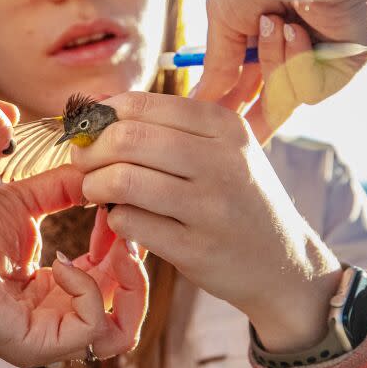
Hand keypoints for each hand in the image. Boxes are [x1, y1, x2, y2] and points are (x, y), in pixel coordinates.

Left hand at [0, 166, 147, 366]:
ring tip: (113, 248)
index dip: (125, 246)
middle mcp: (57, 315)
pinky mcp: (35, 343)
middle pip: (127, 311)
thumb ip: (64, 189)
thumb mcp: (25, 202)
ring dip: (127, 284)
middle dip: (133, 264)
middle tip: (124, 228)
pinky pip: (89, 328)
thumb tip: (99, 174)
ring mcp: (48, 335)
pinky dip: (88, 290)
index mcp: (56, 288)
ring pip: (120, 332)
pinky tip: (62, 262)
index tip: (117, 210)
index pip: (114, 281)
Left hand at [72, 91, 341, 352]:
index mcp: (224, 125)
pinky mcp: (196, 249)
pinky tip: (123, 218)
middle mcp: (222, 161)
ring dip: (93, 186)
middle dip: (89, 150)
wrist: (283, 263)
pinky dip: (113, 219)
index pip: (140, 104)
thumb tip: (95, 106)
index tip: (88, 131)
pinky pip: (129, 223)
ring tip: (96, 191)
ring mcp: (210, 207)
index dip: (100, 116)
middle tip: (83, 162)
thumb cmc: (237, 196)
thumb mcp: (220, 148)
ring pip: (121, 181)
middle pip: (125, 139)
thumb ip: (165, 124)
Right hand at [194, 0, 366, 142]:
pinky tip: (295, 29)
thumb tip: (199, 101)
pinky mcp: (346, 63)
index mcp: (263, 43)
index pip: (247, 89)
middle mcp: (294, 52)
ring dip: (270, 62)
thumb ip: (217, 67)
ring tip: (272, 22)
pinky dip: (295, 62)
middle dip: (249, 121)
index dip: (227, 110)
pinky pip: (309, 89)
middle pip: (273, 106)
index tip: (204, 125)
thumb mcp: (223, 22)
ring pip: (285, 96)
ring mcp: (321, 59)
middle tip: (229, 133)